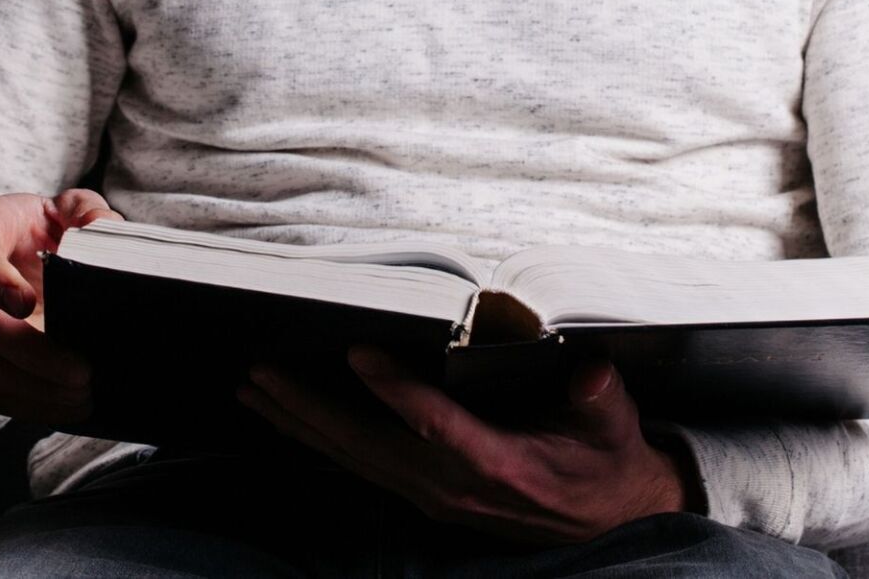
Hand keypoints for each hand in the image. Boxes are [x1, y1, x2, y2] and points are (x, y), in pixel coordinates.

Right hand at [0, 187, 123, 424]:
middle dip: (31, 353)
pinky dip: (20, 403)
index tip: (27, 304)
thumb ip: (86, 211)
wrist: (2, 251)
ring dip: (29, 387)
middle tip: (82, 371)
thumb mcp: (67, 207)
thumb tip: (103, 231)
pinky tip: (60, 407)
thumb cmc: (40, 227)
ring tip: (80, 396)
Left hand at [236, 346, 699, 545]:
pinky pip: (361, 467)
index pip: (436, 426)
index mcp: (499, 465)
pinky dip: (319, 442)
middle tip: (262, 371)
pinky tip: (287, 420)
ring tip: (254, 390)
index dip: (395, 391)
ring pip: (354, 459)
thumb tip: (589, 371)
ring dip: (300, 424)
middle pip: (369, 446)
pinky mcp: (425, 496)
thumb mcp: (614, 424)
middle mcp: (454, 486)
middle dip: (310, 408)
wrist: (609, 516)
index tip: (359, 352)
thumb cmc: (605, 459)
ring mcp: (434, 495)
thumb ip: (600, 398)